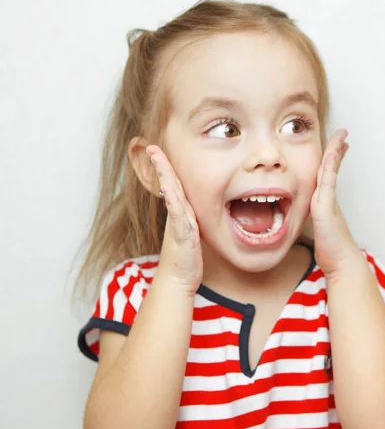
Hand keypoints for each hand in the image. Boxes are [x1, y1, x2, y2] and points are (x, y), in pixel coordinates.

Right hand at [146, 145, 202, 295]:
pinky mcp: (182, 234)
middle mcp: (177, 215)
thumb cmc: (185, 260)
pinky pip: (177, 214)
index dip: (167, 168)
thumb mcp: (189, 236)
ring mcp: (178, 224)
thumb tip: (189, 213)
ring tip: (156, 157)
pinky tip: (168, 187)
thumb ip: (188, 222)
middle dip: (160, 164)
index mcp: (180, 213)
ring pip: (172, 194)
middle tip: (151, 147)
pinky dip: (173, 200)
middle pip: (169, 184)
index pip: (173, 185)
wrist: (178, 281)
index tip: (158, 151)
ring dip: (165, 175)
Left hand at [310, 129, 361, 279]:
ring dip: (334, 152)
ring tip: (341, 137)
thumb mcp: (320, 230)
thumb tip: (316, 216)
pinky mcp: (325, 207)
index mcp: (325, 201)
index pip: (327, 174)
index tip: (340, 146)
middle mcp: (328, 198)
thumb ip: (317, 220)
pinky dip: (330, 166)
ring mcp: (328, 201)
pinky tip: (332, 155)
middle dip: (337, 149)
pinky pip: (327, 181)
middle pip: (331, 167)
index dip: (333, 158)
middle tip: (344, 134)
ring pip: (330, 170)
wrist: (342, 263)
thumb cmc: (331, 250)